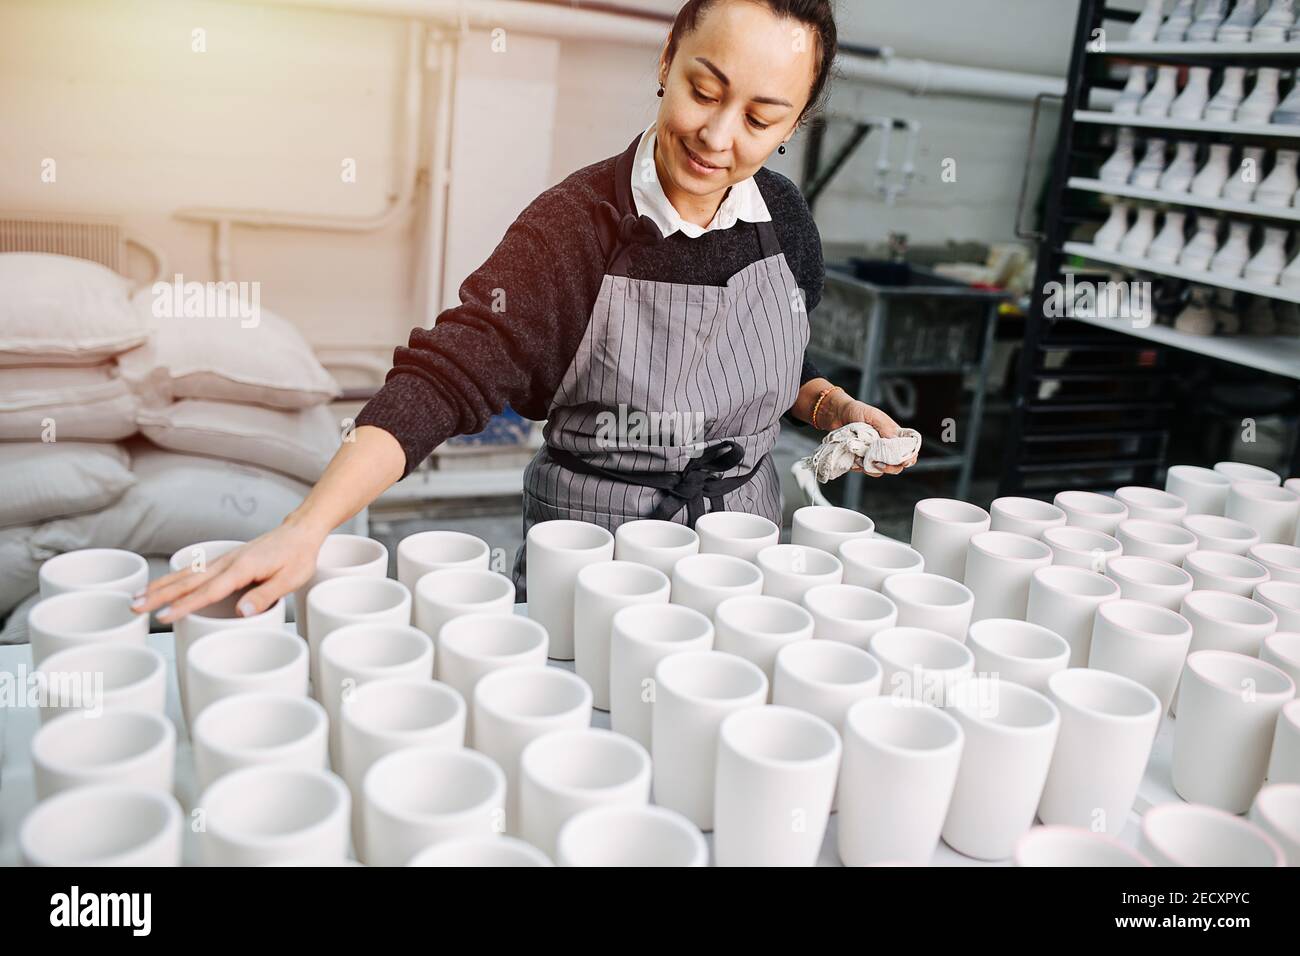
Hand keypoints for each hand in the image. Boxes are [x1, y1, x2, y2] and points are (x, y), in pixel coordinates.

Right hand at [132, 519, 327, 623]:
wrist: (300, 532)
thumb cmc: (298, 557)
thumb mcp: (290, 579)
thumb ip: (265, 595)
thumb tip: (242, 613)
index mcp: (242, 569)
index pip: (208, 591)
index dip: (184, 606)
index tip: (163, 617)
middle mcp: (227, 562)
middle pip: (187, 581)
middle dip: (159, 595)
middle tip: (133, 607)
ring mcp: (224, 559)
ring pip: (186, 574)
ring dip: (160, 586)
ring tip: (137, 598)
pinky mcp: (225, 560)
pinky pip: (195, 571)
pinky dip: (174, 579)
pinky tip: (163, 587)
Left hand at [828, 395, 918, 476]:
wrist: (837, 415)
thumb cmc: (857, 411)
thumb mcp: (874, 415)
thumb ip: (886, 428)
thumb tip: (895, 441)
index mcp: (894, 435)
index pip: (909, 450)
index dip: (909, 457)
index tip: (904, 461)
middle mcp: (885, 447)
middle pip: (897, 465)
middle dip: (891, 467)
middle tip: (880, 463)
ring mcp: (873, 455)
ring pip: (881, 470)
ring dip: (873, 468)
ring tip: (862, 458)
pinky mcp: (861, 460)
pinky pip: (865, 470)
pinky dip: (860, 467)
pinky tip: (855, 458)